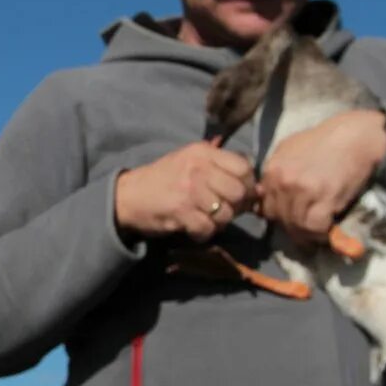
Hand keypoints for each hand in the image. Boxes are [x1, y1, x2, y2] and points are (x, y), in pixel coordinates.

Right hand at [115, 141, 256, 242]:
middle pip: (238, 192)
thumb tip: (258, 188)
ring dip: (219, 222)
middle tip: (224, 210)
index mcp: (202, 153)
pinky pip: (208, 229)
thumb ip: (221, 167)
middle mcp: (198, 168)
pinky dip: (203, 233)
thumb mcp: (190, 160)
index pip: (243, 167)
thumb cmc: (164, 179)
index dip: (247, 184)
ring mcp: (189, 191)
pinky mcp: (180, 212)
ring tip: (206, 219)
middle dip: (236, 206)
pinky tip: (194, 228)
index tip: (239, 194)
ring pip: (226, 214)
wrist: (128, 195)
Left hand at [259, 110, 385, 244]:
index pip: (264, 206)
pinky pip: (315, 227)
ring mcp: (303, 190)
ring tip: (315, 235)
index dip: (277, 216)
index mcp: (272, 170)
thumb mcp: (289, 150)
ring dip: (306, 234)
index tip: (289, 219)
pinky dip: (319, 234)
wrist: (355, 136)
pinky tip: (325, 232)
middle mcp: (283, 181)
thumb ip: (275, 173)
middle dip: (291, 227)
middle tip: (304, 231)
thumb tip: (262, 194)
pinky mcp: (325, 198)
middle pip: (278, 218)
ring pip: (296, 225)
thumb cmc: (323, 141)